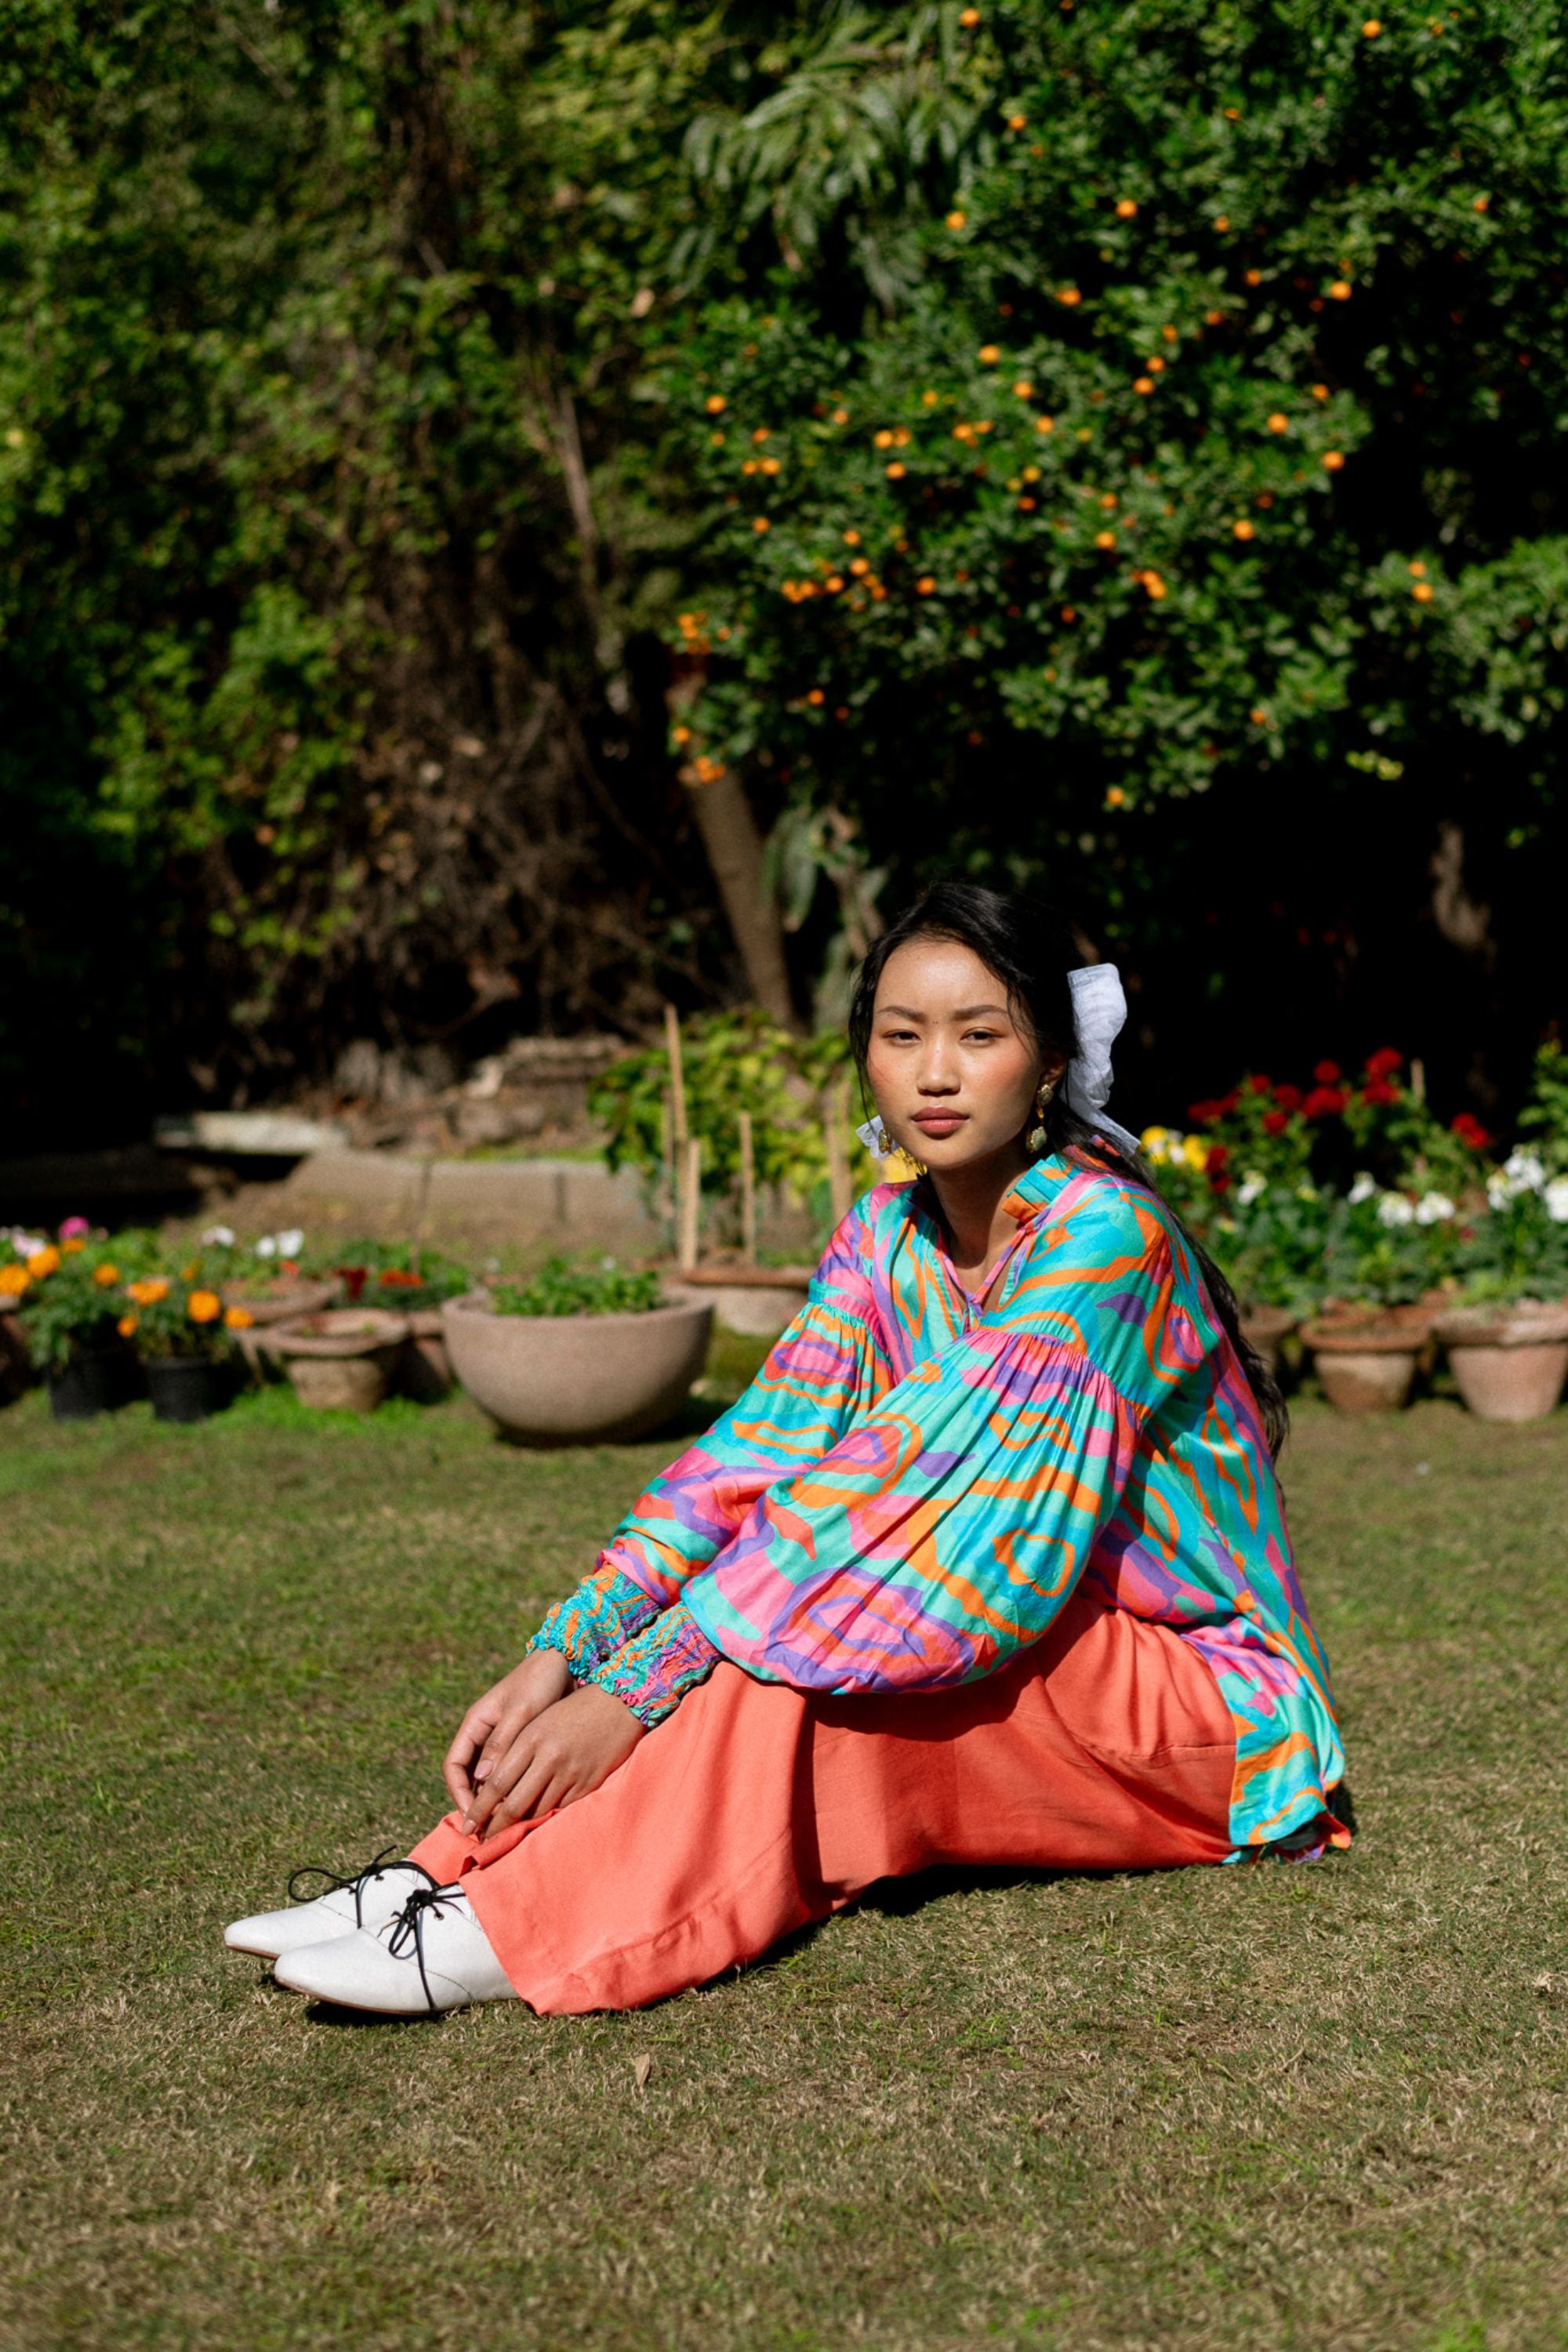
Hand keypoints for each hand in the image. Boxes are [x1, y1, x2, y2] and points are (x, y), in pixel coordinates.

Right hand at [443, 1647, 571, 1815]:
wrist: (564, 1662)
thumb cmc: (540, 1681)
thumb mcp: (521, 1711)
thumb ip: (502, 1742)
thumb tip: (483, 1780)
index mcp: (475, 1724)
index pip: (453, 1766)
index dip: (458, 1793)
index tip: (472, 1816)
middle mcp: (483, 1735)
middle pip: (467, 1777)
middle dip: (474, 1804)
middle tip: (485, 1831)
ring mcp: (501, 1741)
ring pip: (488, 1779)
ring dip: (492, 1801)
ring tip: (502, 1827)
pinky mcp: (521, 1746)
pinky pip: (509, 1774)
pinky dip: (512, 1791)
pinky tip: (524, 1808)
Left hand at [460, 1684, 644, 1839]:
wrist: (620, 1704)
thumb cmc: (573, 1709)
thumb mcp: (539, 1720)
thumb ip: (514, 1748)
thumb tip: (487, 1783)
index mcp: (532, 1738)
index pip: (497, 1783)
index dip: (479, 1808)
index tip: (468, 1825)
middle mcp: (549, 1757)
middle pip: (514, 1803)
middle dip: (494, 1827)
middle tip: (481, 1841)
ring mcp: (571, 1772)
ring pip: (537, 1810)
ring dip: (519, 1828)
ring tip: (504, 1839)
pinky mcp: (588, 1783)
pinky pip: (561, 1809)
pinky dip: (545, 1820)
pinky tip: (535, 1827)